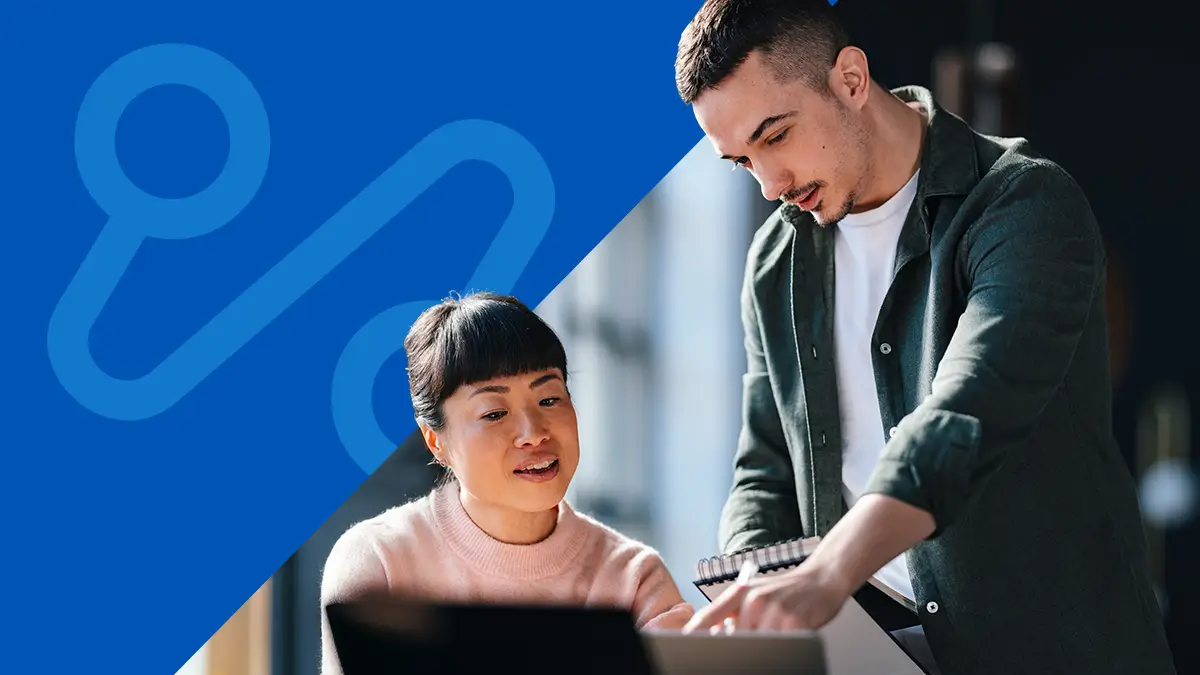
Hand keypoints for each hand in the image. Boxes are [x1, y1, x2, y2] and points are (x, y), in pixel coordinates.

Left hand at [682, 561, 854, 632]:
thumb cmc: (787, 590)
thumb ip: (734, 612)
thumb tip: (714, 633)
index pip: (709, 616)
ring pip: (757, 642)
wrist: (822, 578)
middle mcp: (755, 599)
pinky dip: (781, 645)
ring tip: (775, 634)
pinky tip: (788, 635)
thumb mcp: (756, 594)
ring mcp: (775, 611)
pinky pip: (780, 644)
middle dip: (738, 645)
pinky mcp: (795, 622)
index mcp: (741, 593)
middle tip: (750, 642)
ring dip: (763, 645)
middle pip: (734, 637)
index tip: (686, 644)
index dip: (695, 633)